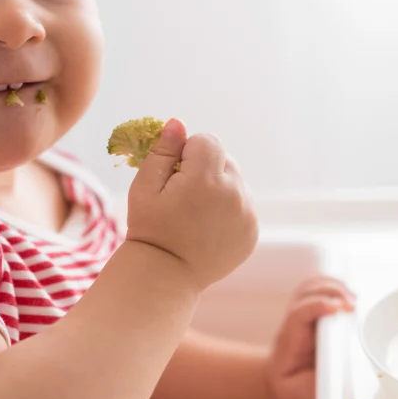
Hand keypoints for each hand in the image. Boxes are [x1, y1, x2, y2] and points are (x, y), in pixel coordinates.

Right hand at [125, 118, 258, 289]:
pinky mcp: (252, 230)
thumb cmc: (150, 228)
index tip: (175, 175)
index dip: (187, 153)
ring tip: (196, 213)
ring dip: (219, 187)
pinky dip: (228, 208)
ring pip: (235, 181)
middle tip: (183, 195)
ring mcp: (247, 213)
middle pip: (224, 159)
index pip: (207, 141)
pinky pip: (242, 204)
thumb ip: (163, 151)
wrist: (166, 275)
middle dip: (205, 169)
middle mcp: (234, 193)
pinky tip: (207, 226)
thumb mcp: (144, 187)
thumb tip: (178, 123)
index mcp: (206, 179)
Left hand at [264, 275, 355, 398]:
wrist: (281, 381)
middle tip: (352, 306)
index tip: (338, 309)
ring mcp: (301, 315)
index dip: (317, 307)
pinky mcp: (310, 312)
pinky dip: (332, 285)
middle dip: (331, 293)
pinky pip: (316, 289)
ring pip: (311, 287)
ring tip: (352, 298)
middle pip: (307, 293)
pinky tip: (347, 292)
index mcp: (291, 340)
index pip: (299, 314)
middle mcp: (294, 323)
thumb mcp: (301, 392)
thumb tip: (334, 372)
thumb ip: (315, 384)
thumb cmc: (293, 387)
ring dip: (333, 287)